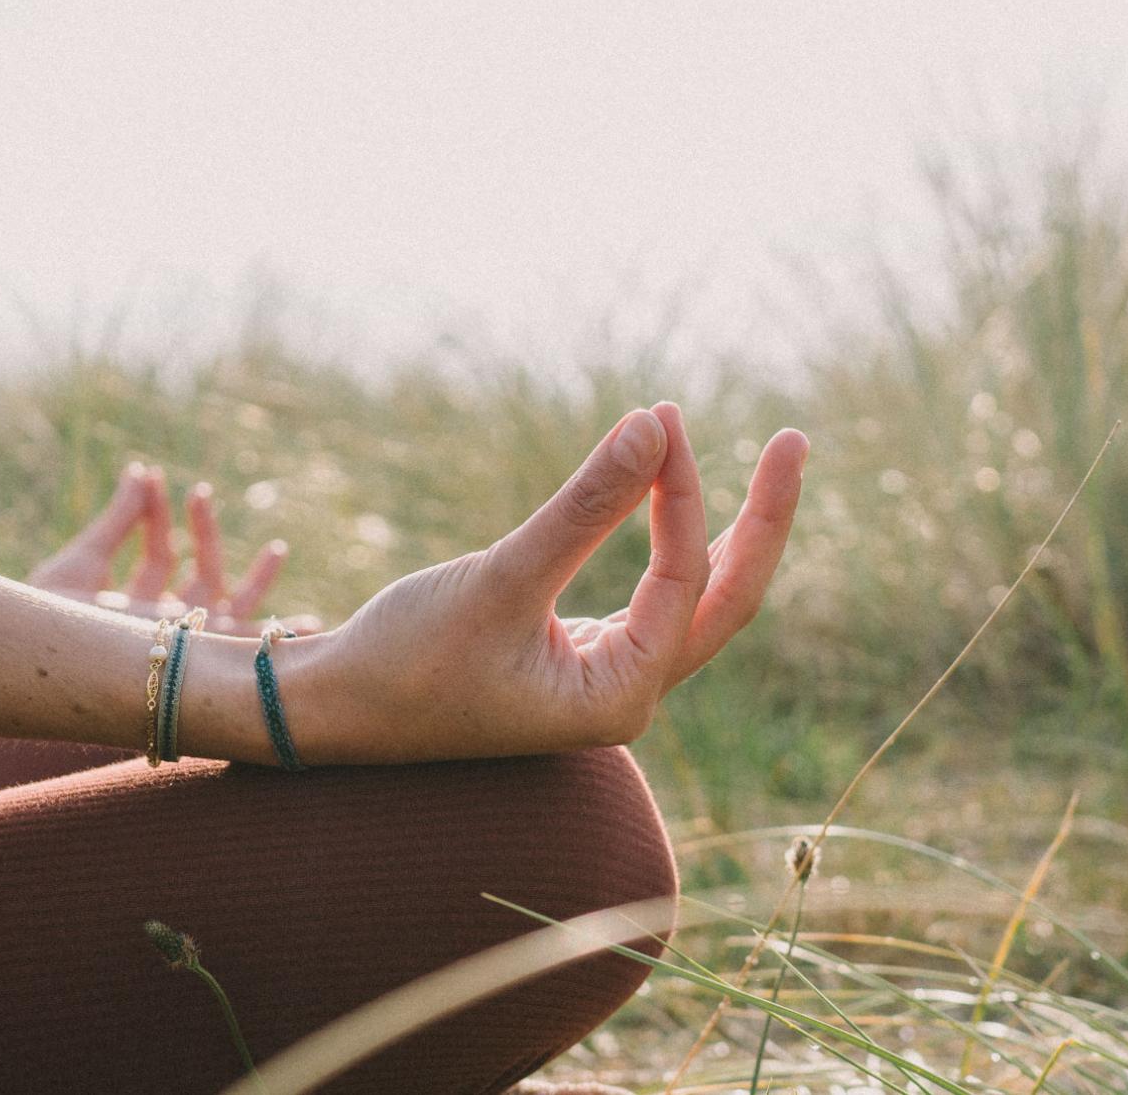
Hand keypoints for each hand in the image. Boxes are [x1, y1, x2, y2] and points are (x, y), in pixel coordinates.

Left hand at [27, 463, 317, 633]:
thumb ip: (120, 517)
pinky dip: (283, 636)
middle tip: (203, 492)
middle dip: (208, 537)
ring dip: (257, 581)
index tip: (149, 474)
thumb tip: (141, 470)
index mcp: (132, 608)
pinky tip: (314, 626)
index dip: (155, 512)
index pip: (157, 555)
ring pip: (233, 610)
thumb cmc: (54, 621)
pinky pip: (252, 645)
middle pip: (200, 580)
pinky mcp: (204, 654)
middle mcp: (161, 629)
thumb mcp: (86, 558)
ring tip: (278, 549)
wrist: (49, 661)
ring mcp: (184, 643)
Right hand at [291, 403, 805, 762]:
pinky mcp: (575, 655)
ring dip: (716, 526)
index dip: (684, 495)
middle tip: (796, 440)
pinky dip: (667, 541)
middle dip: (761, 520)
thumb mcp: (500, 577)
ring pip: (694, 597)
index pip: (688, 583)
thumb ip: (583, 507)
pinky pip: (651, 594)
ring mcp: (605, 677)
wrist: (332, 710)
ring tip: (755, 456)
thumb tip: (656, 427)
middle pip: (727, 599)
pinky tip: (672, 495)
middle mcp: (626, 694)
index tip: (662, 417)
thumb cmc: (405, 659)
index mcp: (620, 697)